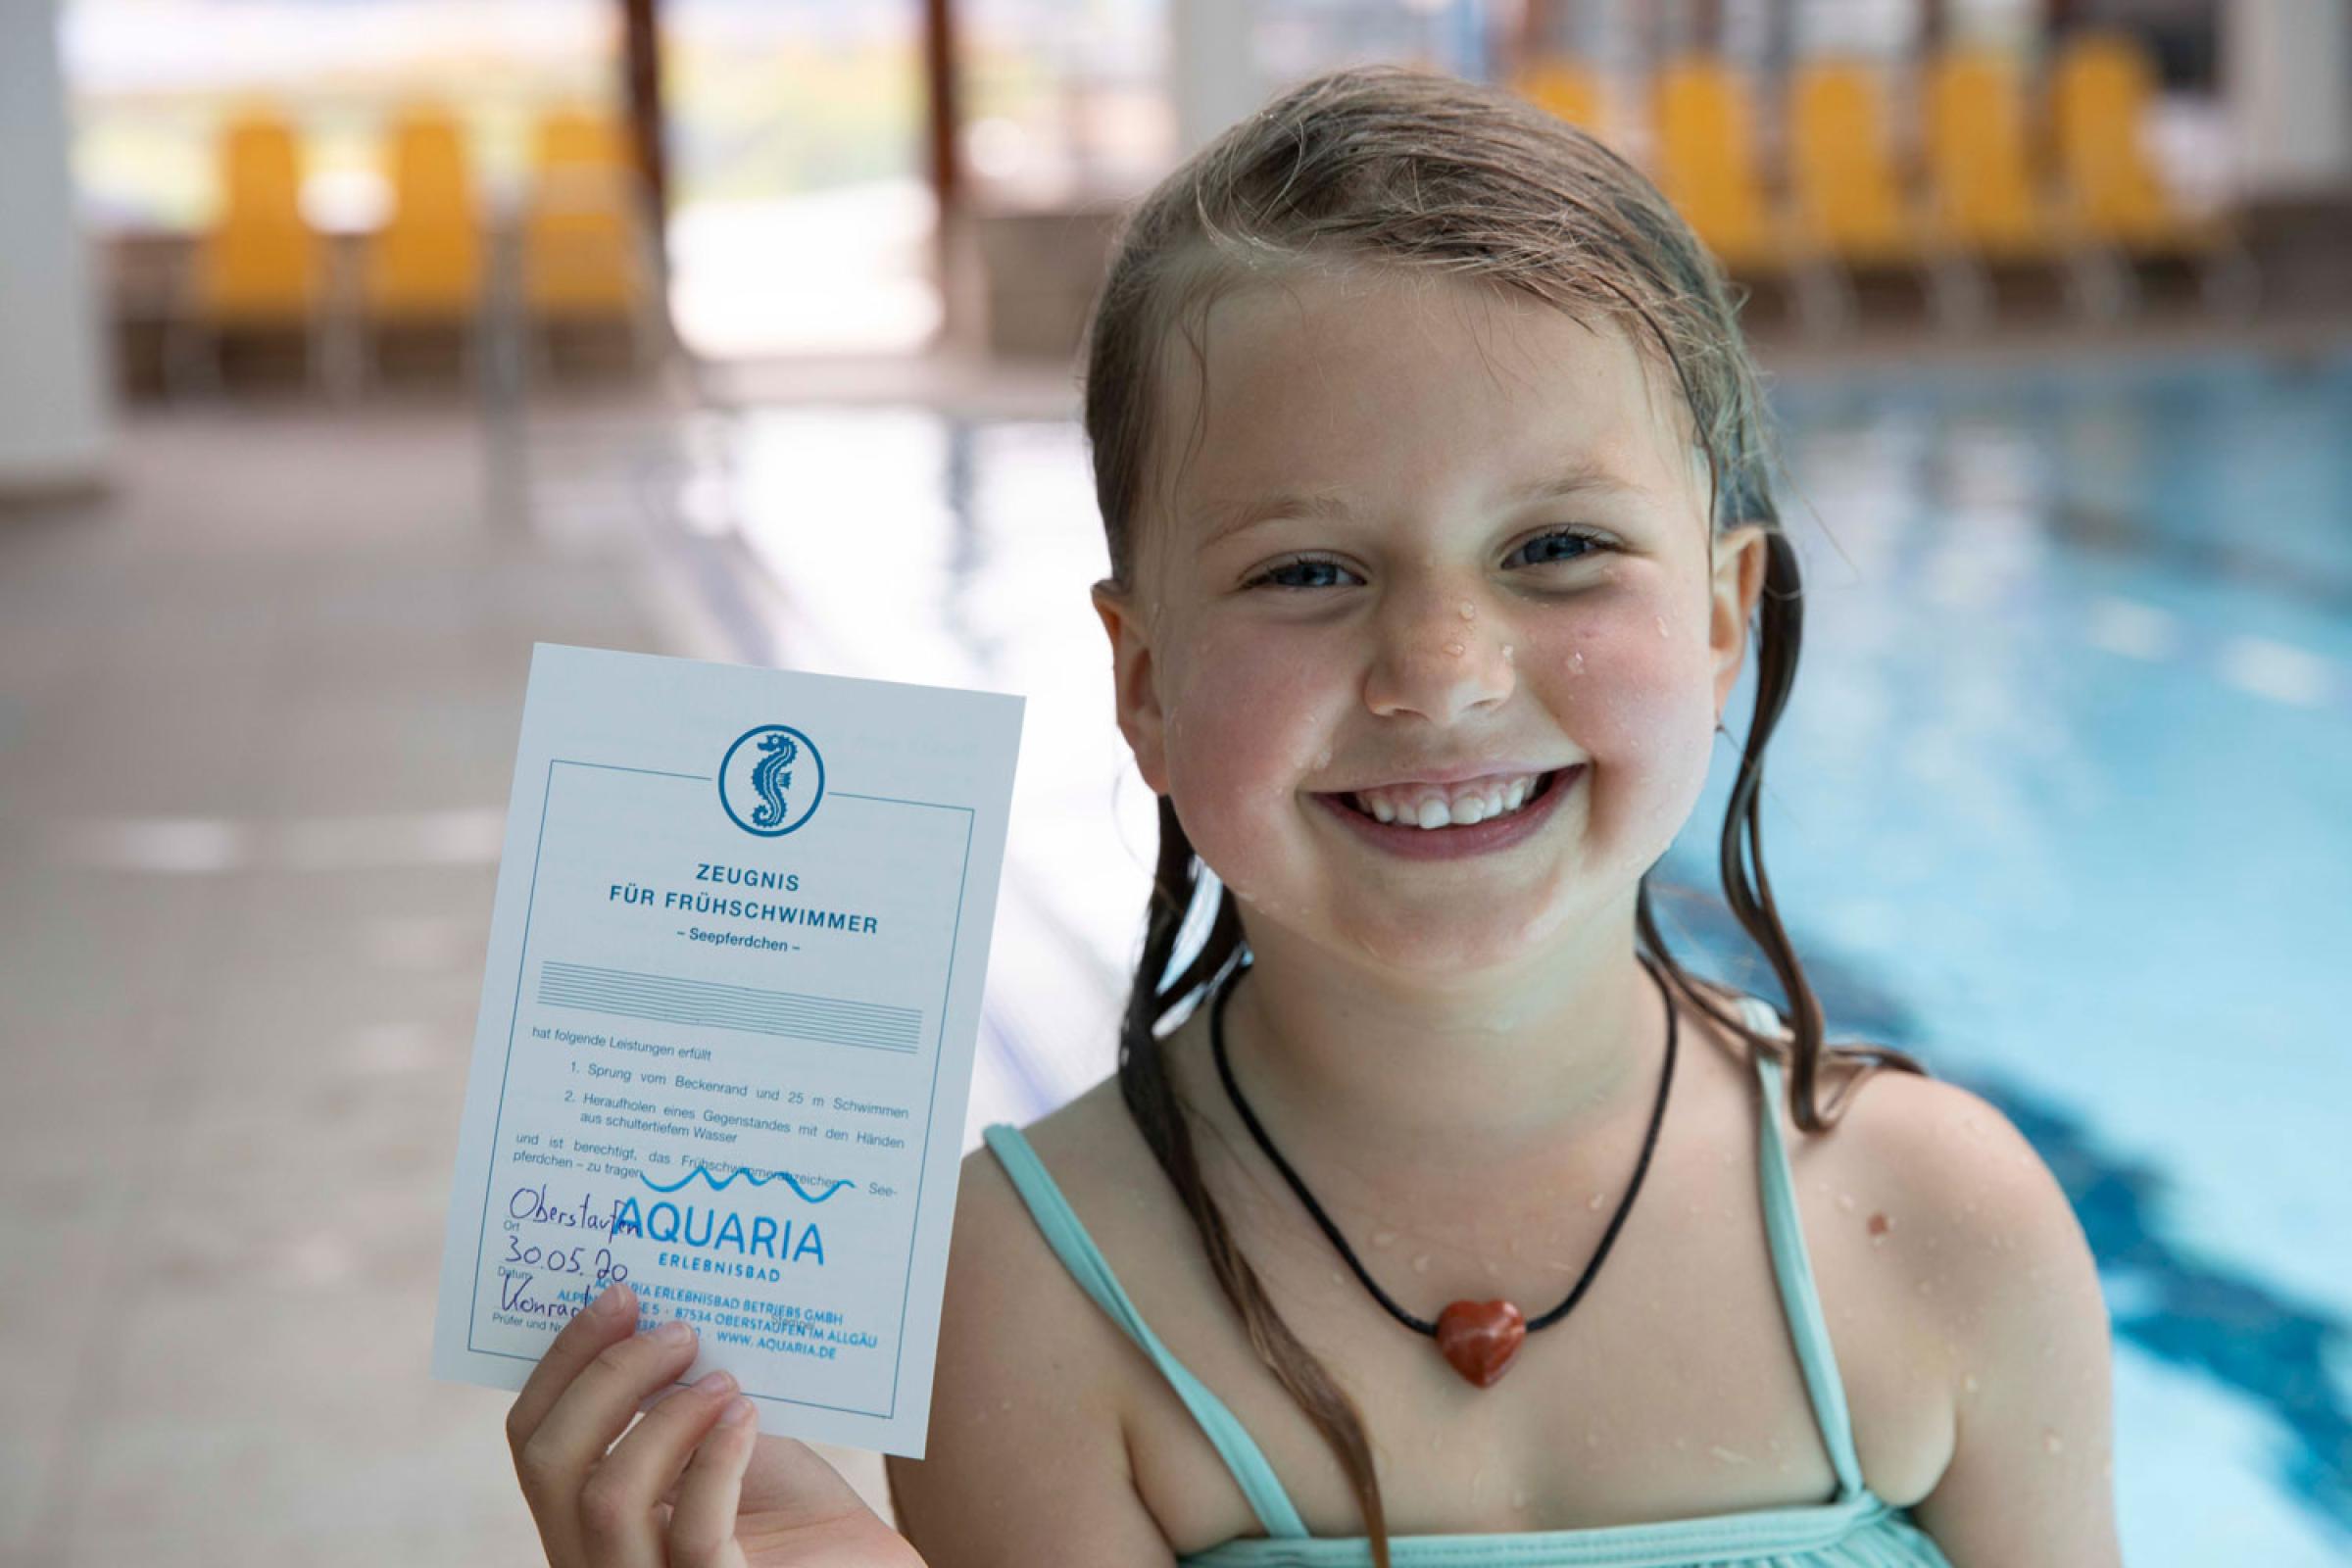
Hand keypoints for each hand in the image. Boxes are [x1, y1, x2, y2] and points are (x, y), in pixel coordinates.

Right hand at [508, 1280, 926, 1566]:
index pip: (535, 1440)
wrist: (856, 1563)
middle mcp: (596, 1557)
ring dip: (664, 1417)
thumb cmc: (789, 1506)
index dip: (563, 1362)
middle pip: (551, 1465)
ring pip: (607, 1499)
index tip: (619, 1296)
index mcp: (586, 1515)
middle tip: (677, 1330)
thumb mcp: (719, 1436)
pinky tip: (745, 1416)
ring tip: (722, 1379)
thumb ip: (678, 1394)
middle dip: (605, 1377)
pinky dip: (717, 1464)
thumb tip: (656, 1309)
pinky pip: (696, 1540)